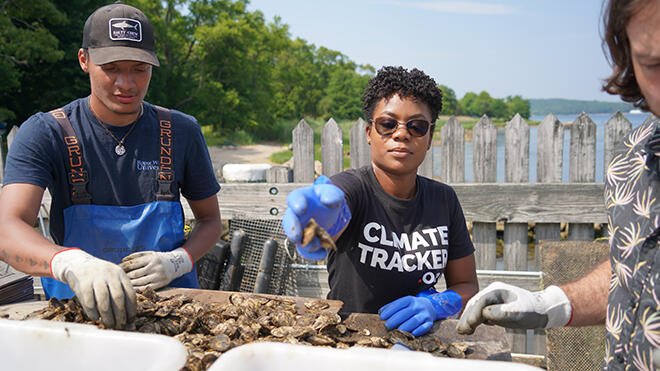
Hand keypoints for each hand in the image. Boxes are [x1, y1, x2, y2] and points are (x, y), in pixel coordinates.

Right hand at [50, 248, 136, 328]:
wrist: (78, 264)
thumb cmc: (100, 277)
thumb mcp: (113, 279)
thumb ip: (120, 293)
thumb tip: (129, 318)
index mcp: (120, 274)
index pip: (130, 293)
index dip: (131, 308)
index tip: (131, 319)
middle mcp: (109, 274)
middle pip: (118, 298)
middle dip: (120, 314)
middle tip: (120, 325)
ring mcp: (95, 278)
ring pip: (104, 302)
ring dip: (107, 316)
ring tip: (109, 324)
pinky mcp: (82, 284)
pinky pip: (89, 303)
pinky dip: (94, 313)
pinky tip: (96, 318)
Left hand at [120, 247, 192, 290]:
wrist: (175, 265)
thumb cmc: (158, 258)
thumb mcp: (149, 253)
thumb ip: (136, 255)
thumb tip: (122, 260)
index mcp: (151, 258)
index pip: (133, 263)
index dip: (123, 267)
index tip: (115, 270)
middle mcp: (155, 267)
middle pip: (135, 274)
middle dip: (125, 277)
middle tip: (115, 279)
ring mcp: (158, 276)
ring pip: (140, 282)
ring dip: (129, 284)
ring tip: (121, 285)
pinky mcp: (160, 284)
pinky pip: (146, 288)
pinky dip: (137, 289)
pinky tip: (130, 290)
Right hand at [281, 175, 350, 259]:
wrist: (332, 212)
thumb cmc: (328, 199)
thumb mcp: (332, 193)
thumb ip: (331, 194)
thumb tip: (327, 200)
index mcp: (302, 198)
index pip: (294, 198)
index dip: (296, 204)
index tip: (301, 208)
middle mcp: (296, 214)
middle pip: (288, 221)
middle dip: (292, 229)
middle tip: (296, 235)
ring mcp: (300, 228)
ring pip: (296, 238)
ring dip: (305, 243)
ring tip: (317, 244)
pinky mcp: (305, 240)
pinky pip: (304, 250)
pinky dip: (312, 254)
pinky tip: (322, 253)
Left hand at [379, 289, 462, 336]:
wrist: (430, 306)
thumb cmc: (412, 306)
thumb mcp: (403, 303)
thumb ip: (392, 307)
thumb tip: (381, 313)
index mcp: (409, 300)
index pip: (399, 304)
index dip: (390, 311)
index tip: (382, 317)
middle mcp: (417, 306)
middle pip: (405, 313)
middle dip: (395, 320)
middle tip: (387, 326)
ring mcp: (424, 314)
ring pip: (414, 321)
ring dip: (405, 327)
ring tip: (397, 331)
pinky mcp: (429, 322)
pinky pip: (424, 327)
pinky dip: (418, 331)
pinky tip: (411, 333)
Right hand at [456, 282, 571, 334]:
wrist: (542, 310)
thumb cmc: (532, 310)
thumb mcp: (519, 312)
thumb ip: (501, 312)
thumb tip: (484, 314)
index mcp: (497, 290)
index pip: (481, 301)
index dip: (473, 313)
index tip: (470, 324)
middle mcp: (492, 293)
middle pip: (475, 304)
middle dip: (467, 317)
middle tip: (461, 330)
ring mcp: (492, 300)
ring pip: (475, 309)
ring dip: (468, 320)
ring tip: (462, 331)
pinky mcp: (493, 308)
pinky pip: (479, 313)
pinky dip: (474, 320)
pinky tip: (470, 328)